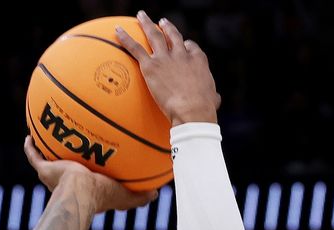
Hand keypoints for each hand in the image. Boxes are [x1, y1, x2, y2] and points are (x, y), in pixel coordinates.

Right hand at [24, 136, 157, 211]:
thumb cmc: (102, 196)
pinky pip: (33, 155)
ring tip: (46, 137)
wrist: (80, 192)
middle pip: (62, 170)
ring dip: (45, 151)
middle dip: (63, 162)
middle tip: (68, 148)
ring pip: (46, 162)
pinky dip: (30, 146)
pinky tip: (30, 135)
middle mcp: (65, 183)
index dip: (86, 174)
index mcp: (83, 189)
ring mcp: (52, 176)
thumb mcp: (125, 196)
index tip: (90, 165)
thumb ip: (140, 196)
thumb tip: (156, 194)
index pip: (83, 181)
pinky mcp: (43, 169)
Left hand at [115, 11, 219, 125]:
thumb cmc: (203, 108)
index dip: (186, 45)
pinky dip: (125, 38)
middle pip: (173, 36)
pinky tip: (117, 30)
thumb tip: (215, 100)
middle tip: (162, 21)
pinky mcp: (151, 66)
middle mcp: (182, 54)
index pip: (191, 47)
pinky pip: (135, 48)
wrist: (192, 109)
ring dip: (146, 24)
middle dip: (167, 27)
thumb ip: (212, 96)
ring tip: (141, 16)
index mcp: (198, 60)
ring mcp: (165, 58)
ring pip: (154, 36)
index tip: (184, 45)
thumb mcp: (212, 99)